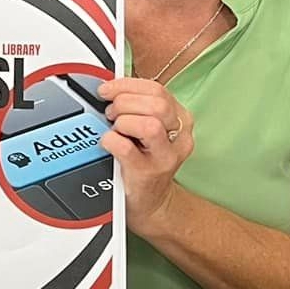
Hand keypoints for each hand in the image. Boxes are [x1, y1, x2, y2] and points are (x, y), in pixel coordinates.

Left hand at [96, 78, 193, 227]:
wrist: (151, 203)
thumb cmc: (147, 162)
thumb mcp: (150, 130)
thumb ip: (139, 107)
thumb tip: (112, 87)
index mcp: (180, 120)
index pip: (157, 90)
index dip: (127, 85)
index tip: (108, 89)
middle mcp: (177, 137)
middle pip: (156, 104)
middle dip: (125, 102)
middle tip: (112, 113)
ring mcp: (164, 157)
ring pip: (149, 125)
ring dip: (123, 121)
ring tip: (115, 129)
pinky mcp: (147, 173)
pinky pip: (126, 148)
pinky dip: (111, 140)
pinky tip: (108, 143)